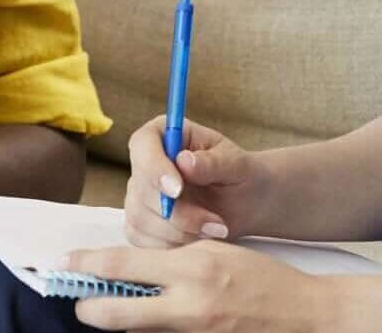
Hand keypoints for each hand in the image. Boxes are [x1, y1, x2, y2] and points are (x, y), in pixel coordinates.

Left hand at [67, 241, 334, 331]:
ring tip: (111, 306)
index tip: (63, 262)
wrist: (304, 315)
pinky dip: (150, 329)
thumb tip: (131, 267)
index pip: (123, 266)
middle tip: (81, 301)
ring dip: (120, 319)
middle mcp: (188, 305)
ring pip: (135, 330)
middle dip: (89, 308)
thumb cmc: (261, 277)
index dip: (86, 264)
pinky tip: (151, 318)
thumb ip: (173, 259)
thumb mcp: (215, 251)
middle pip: (116, 315)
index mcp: (191, 268)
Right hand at [125, 115, 269, 248]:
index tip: (177, 190)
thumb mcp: (235, 164)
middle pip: (141, 188)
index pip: (143, 145)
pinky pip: (144, 241)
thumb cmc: (239, 174)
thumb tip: (184, 161)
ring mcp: (138, 195)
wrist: (243, 202)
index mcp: (163, 135)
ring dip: (181, 232)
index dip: (154, 168)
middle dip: (178, 213)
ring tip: (217, 230)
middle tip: (215, 222)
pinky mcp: (139, 225)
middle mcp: (145, 164)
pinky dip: (174, 245)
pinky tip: (200, 239)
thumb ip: (212, 162)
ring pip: (141, 219)